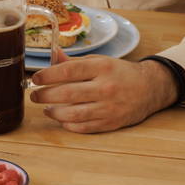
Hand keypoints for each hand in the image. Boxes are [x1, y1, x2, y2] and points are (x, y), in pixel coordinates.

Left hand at [30, 50, 177, 132]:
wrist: (151, 88)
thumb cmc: (121, 73)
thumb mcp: (100, 61)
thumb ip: (75, 62)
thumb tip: (52, 57)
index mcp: (102, 67)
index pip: (68, 71)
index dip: (48, 75)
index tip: (35, 78)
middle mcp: (105, 87)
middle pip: (67, 94)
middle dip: (45, 96)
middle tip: (34, 95)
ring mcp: (109, 107)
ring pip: (73, 114)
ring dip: (54, 112)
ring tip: (46, 108)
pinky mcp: (111, 123)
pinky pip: (83, 127)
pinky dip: (69, 124)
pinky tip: (62, 118)